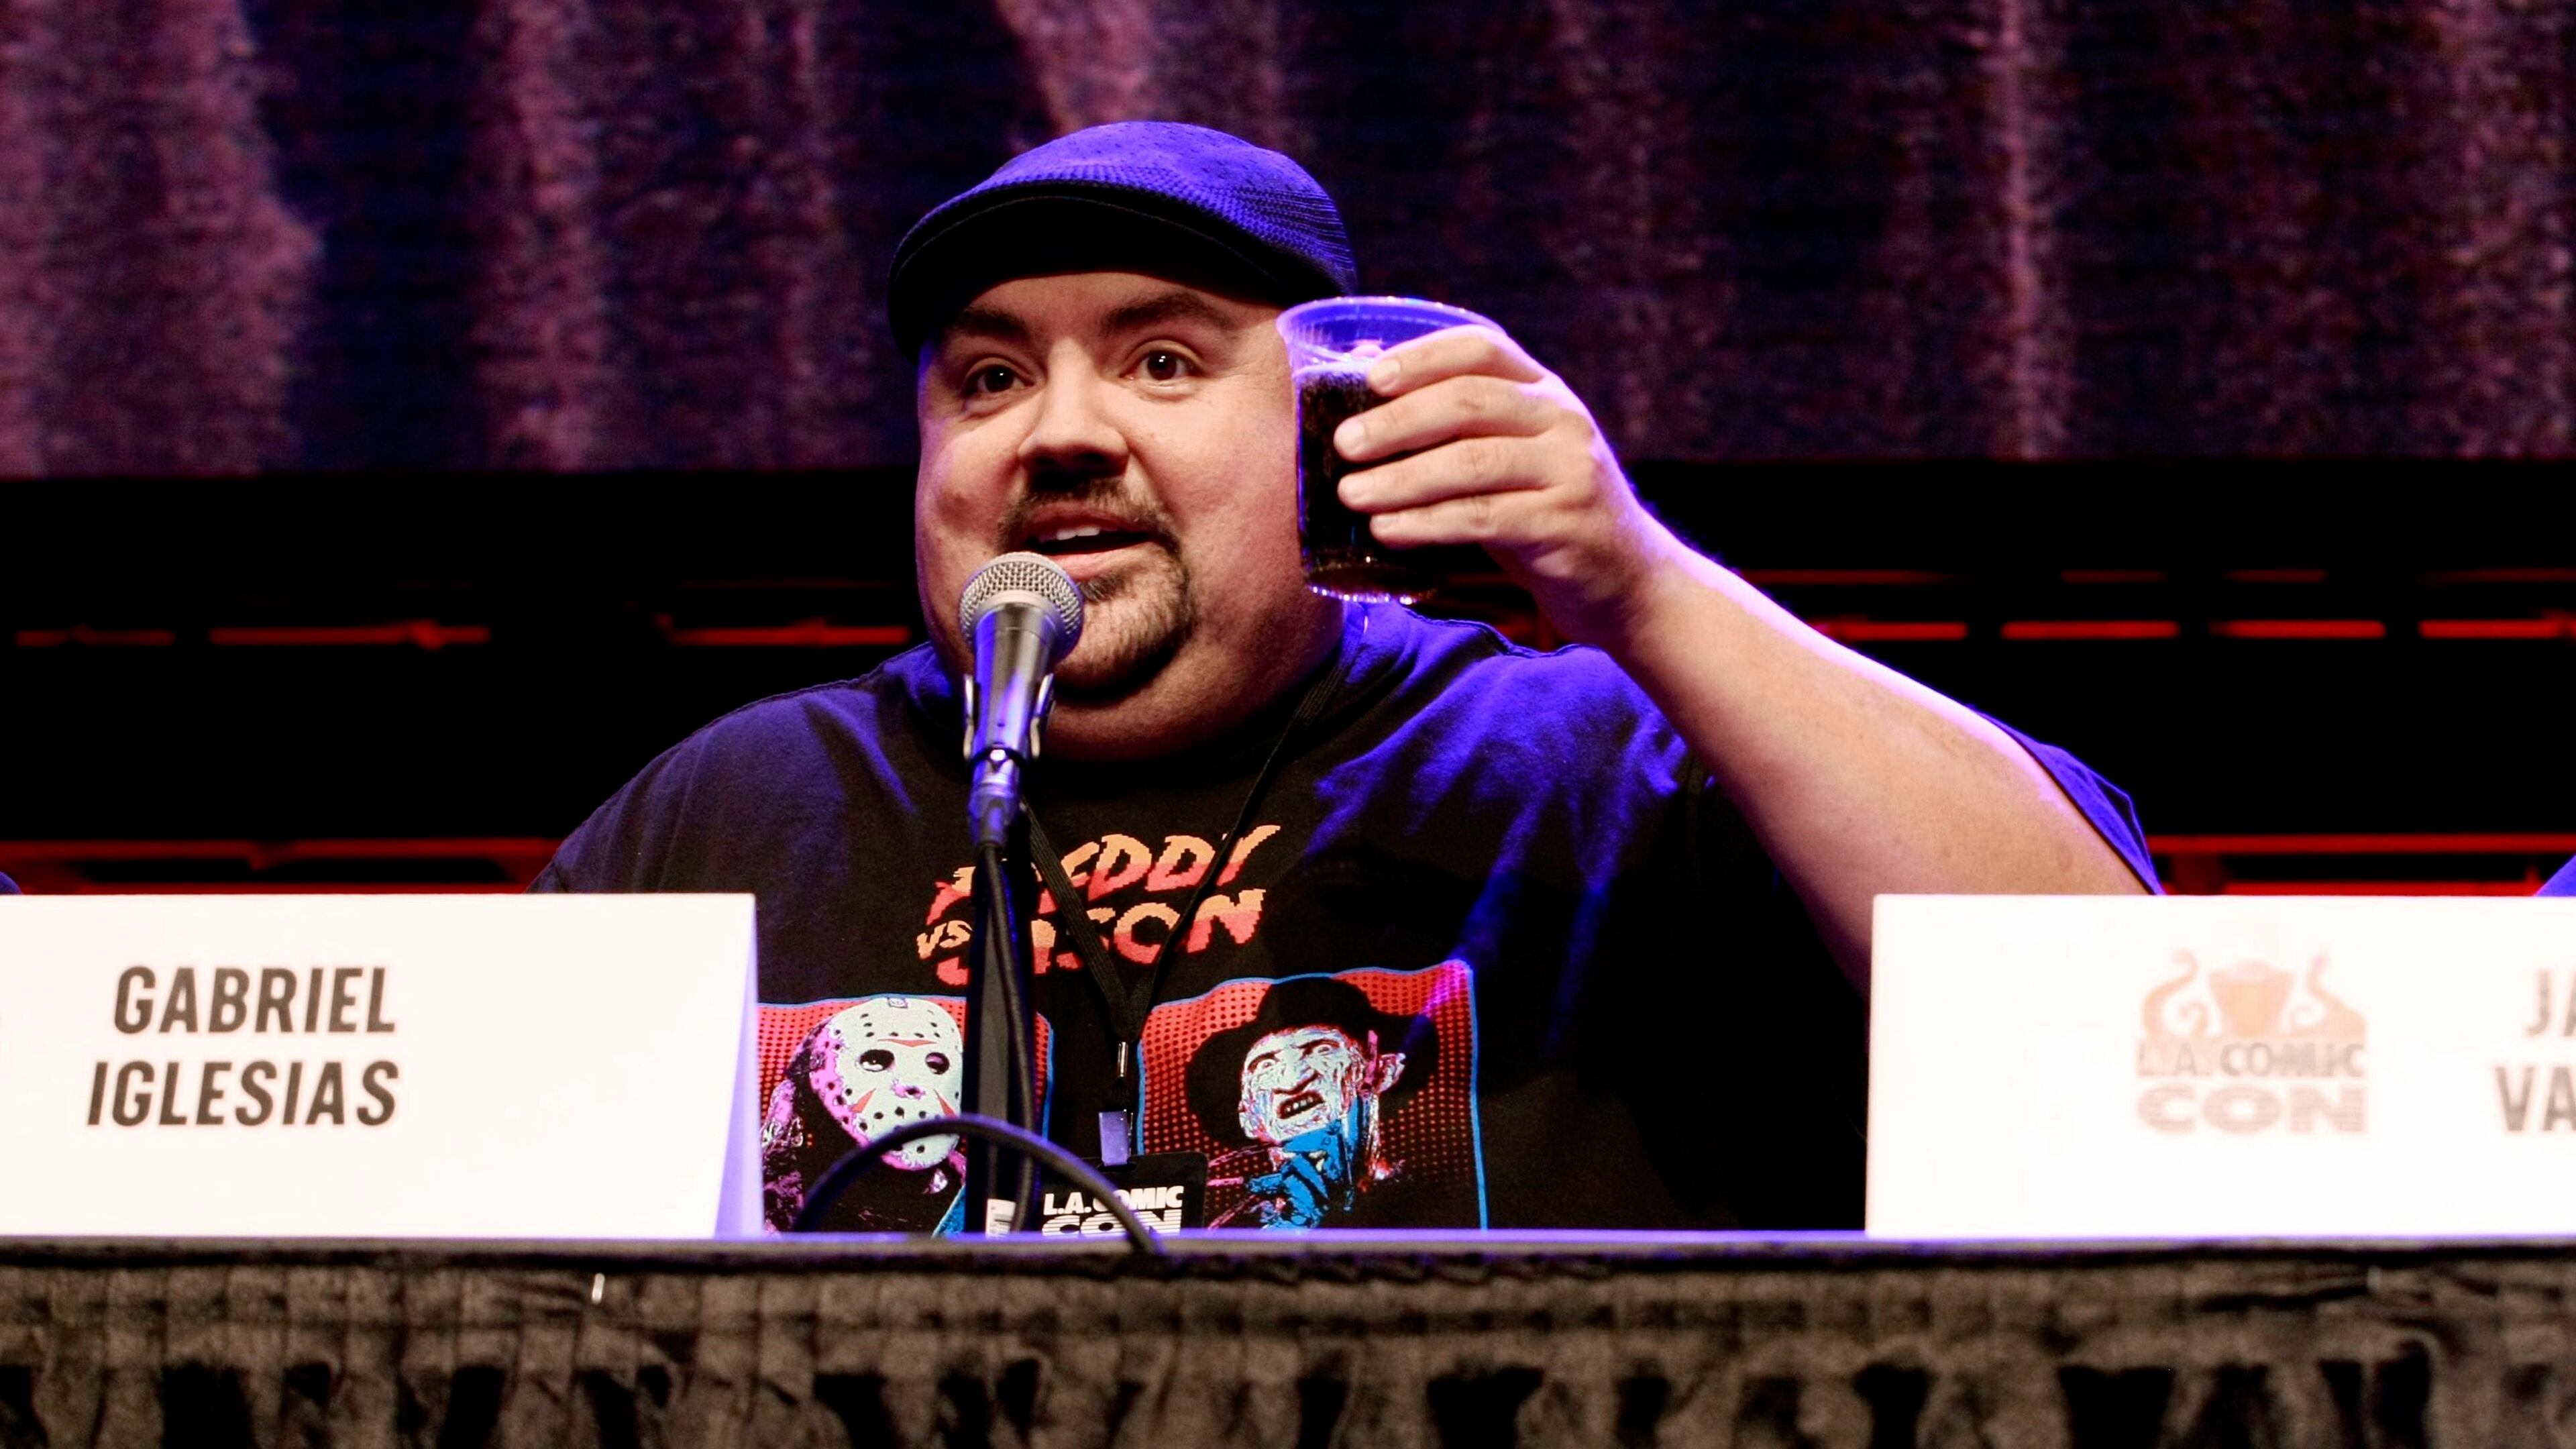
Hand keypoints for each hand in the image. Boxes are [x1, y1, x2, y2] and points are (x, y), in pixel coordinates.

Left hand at [1331, 325, 1682, 646]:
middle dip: (1397, 421)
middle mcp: (1561, 419)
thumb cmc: (1543, 509)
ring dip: (1402, 479)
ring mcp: (1569, 470)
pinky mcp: (1565, 525)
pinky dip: (1427, 524)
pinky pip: (1483, 518)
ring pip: (1472, 462)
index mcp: (1543, 390)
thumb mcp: (1506, 453)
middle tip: (1343, 445)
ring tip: (1350, 495)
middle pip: (1469, 401)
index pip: (1480, 348)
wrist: (1626, 579)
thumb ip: (1449, 417)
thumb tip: (1362, 365)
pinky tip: (1387, 531)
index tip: (1369, 376)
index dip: (1421, 356)